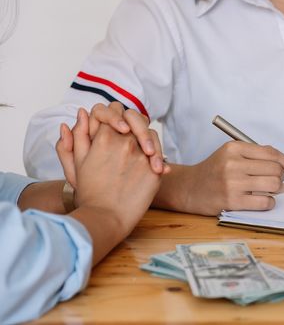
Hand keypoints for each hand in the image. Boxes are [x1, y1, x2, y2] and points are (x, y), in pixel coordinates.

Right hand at [56, 108, 161, 228]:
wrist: (105, 217)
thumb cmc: (89, 190)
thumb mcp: (78, 161)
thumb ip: (80, 135)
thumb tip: (84, 112)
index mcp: (105, 137)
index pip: (113, 110)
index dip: (115, 114)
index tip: (116, 125)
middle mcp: (125, 142)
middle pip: (137, 119)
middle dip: (135, 123)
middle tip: (133, 135)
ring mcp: (142, 155)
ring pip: (151, 135)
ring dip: (147, 140)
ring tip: (144, 153)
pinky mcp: (155, 170)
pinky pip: (160, 156)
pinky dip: (156, 158)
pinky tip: (152, 166)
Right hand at [176, 141, 283, 215]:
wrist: (190, 188)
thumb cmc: (214, 171)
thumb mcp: (230, 154)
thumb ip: (254, 154)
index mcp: (234, 148)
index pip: (270, 153)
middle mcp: (233, 163)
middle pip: (274, 169)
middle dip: (280, 176)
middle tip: (274, 180)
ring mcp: (232, 183)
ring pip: (273, 185)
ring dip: (275, 189)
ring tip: (266, 190)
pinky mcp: (232, 201)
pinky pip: (264, 202)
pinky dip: (269, 202)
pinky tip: (262, 200)